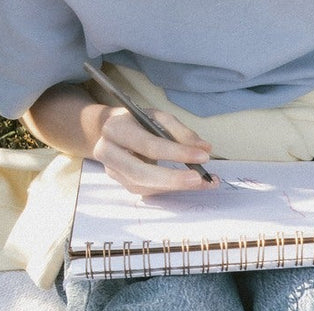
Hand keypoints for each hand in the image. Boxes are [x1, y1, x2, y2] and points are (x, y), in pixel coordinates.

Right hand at [92, 106, 215, 196]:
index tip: (203, 156)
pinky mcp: (124, 185)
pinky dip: (171, 189)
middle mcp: (108, 152)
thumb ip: (180, 132)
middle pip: (141, 173)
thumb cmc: (138, 122)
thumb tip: (205, 147)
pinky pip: (149, 191)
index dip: (176, 152)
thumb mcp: (158, 117)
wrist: (113, 133)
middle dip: (173, 179)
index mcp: (115, 129)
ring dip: (176, 187)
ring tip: (203, 182)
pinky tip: (189, 184)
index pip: (148, 145)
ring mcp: (114, 172)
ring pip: (146, 186)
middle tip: (199, 179)